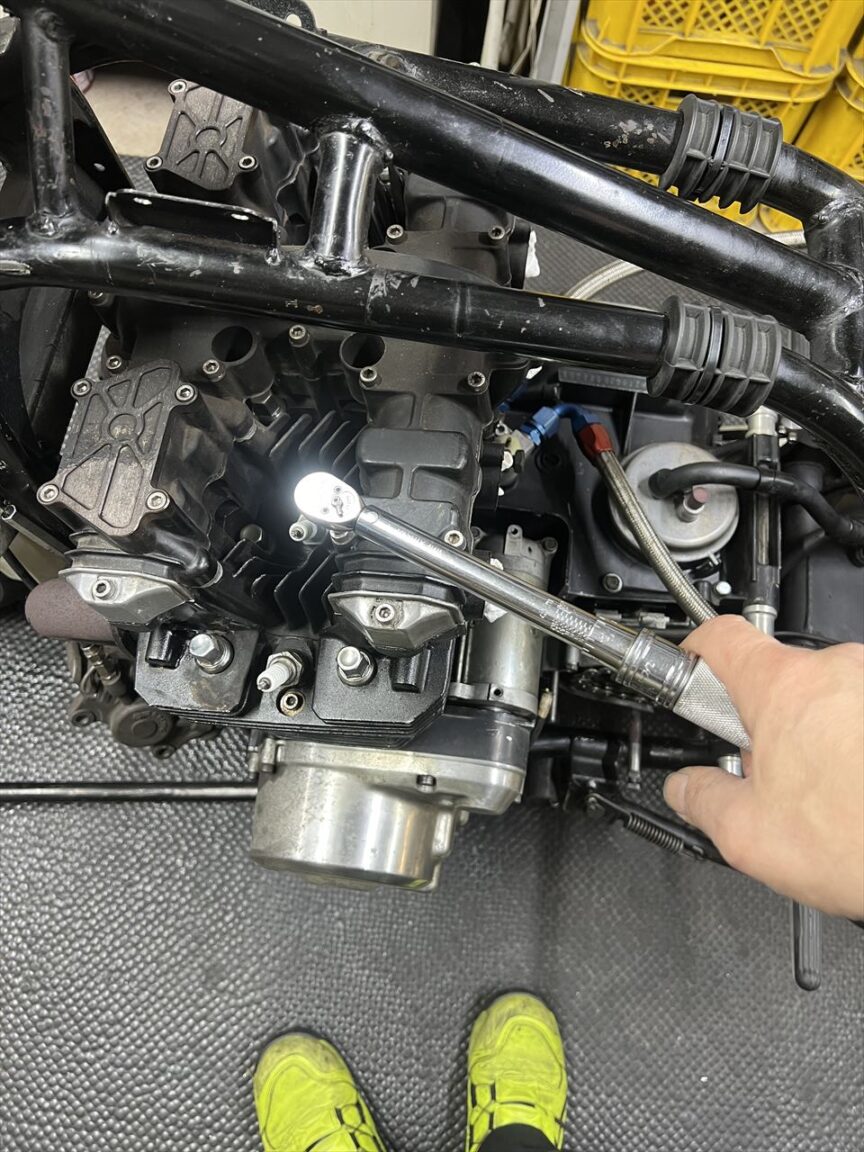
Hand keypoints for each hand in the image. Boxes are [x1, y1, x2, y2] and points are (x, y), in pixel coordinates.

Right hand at [663, 615, 863, 917]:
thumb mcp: (751, 836)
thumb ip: (701, 800)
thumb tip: (685, 789)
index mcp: (783, 687)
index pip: (720, 636)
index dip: (695, 651)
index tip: (690, 672)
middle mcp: (837, 670)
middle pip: (778, 677)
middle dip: (765, 720)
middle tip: (766, 771)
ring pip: (828, 697)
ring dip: (817, 733)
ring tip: (826, 793)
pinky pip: (862, 712)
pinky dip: (854, 742)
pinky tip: (857, 791)